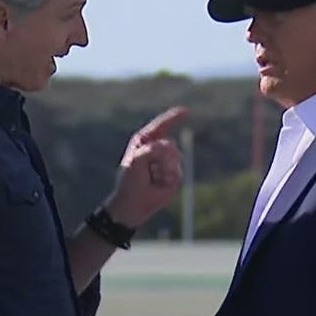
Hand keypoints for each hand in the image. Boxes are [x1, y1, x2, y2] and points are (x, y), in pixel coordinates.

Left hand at [104, 106, 187, 228]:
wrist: (134, 204)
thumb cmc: (130, 181)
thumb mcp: (137, 161)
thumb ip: (152, 150)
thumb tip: (170, 145)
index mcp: (145, 141)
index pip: (161, 126)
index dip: (174, 117)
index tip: (186, 111)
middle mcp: (156, 149)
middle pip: (169, 145)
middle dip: (161, 158)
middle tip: (149, 169)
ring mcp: (166, 162)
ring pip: (176, 158)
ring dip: (164, 169)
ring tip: (153, 177)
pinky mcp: (174, 174)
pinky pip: (178, 171)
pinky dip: (168, 178)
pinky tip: (159, 184)